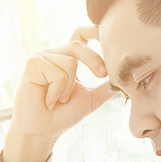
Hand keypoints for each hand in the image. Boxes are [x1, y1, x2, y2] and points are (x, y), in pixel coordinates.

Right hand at [2, 26, 116, 161]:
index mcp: (67, 58)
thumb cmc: (63, 114)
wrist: (43, 131)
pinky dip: (58, 91)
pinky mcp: (32, 65)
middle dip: (95, 61)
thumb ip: (106, 86)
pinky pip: (57, 72)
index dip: (93, 30)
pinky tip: (49, 101)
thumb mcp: (92, 98)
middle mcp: (54, 55)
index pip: (80, 35)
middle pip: (79, 45)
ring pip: (70, 61)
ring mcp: (41, 58)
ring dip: (69, 88)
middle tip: (102, 76)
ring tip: (60, 100)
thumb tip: (128, 80)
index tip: (109, 35)